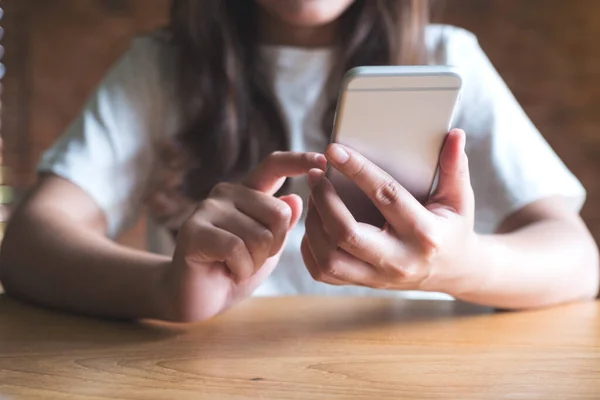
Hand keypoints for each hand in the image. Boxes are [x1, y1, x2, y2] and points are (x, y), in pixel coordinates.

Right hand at [160, 151, 326, 321]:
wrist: (198, 299)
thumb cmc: (234, 271)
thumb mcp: (268, 248)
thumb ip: (280, 225)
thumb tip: (294, 199)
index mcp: (247, 192)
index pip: (273, 165)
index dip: (298, 161)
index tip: (322, 161)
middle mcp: (226, 193)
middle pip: (280, 214)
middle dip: (275, 247)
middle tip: (251, 258)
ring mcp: (208, 208)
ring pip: (260, 236)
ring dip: (255, 263)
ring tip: (236, 266)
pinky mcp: (194, 230)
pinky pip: (237, 249)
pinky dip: (241, 270)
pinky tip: (227, 271)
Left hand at [302, 129, 477, 293]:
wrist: (453, 272)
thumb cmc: (452, 228)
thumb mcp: (459, 199)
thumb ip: (454, 167)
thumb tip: (454, 134)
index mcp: (424, 233)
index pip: (386, 196)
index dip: (358, 170)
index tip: (335, 150)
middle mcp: (399, 260)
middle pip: (347, 233)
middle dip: (324, 200)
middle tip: (316, 175)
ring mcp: (378, 277)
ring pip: (329, 257)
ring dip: (313, 224)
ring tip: (313, 197)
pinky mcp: (363, 284)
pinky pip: (324, 272)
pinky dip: (310, 248)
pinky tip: (313, 224)